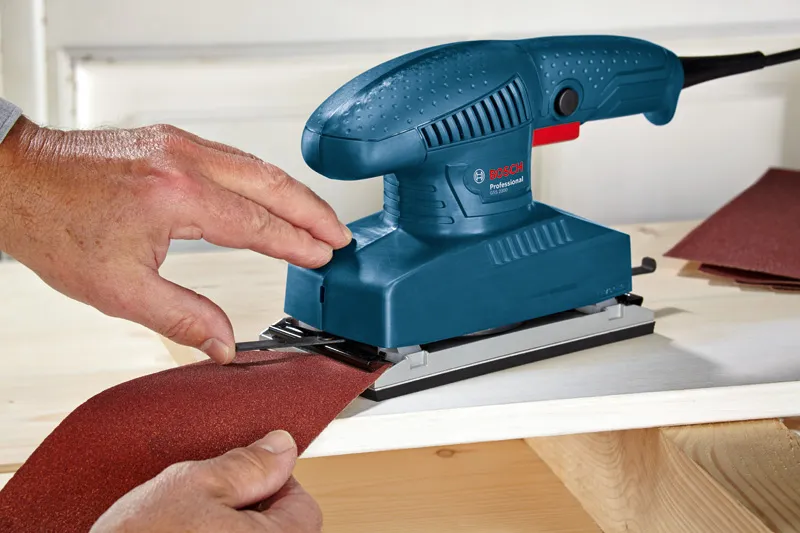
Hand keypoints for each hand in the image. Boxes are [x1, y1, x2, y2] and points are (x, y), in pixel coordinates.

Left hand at [0, 117, 351, 362]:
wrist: (17, 181)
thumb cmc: (57, 226)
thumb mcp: (119, 289)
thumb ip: (182, 316)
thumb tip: (222, 344)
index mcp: (178, 197)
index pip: (258, 224)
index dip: (297, 244)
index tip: (323, 256)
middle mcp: (185, 161)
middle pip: (272, 184)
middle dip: (312, 212)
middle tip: (340, 235)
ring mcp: (179, 144)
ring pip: (257, 166)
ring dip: (293, 193)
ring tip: (318, 218)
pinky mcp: (171, 140)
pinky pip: (234, 157)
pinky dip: (264, 179)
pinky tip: (272, 194)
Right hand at [90, 430, 321, 531]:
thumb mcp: (194, 486)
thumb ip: (246, 465)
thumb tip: (282, 445)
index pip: (302, 503)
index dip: (270, 481)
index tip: (242, 478)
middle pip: (278, 527)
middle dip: (248, 509)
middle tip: (206, 503)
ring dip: (225, 528)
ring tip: (185, 526)